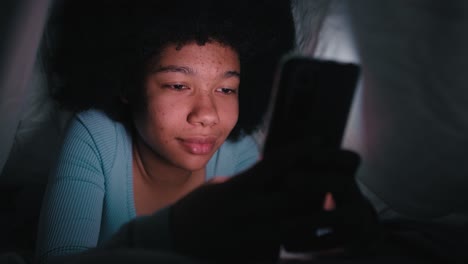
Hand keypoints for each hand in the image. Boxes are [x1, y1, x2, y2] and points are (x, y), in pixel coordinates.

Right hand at [170, 143, 380, 261]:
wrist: (176, 242)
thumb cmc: (199, 210)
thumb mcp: (221, 187)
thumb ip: (251, 181)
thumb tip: (280, 171)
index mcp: (237, 190)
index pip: (275, 165)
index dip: (300, 151)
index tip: (317, 142)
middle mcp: (247, 213)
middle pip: (295, 196)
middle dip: (315, 185)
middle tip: (328, 177)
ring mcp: (253, 239)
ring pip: (297, 224)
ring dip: (312, 213)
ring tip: (319, 205)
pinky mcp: (255, 258)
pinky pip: (285, 245)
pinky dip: (294, 237)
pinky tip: (295, 231)